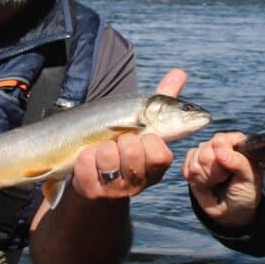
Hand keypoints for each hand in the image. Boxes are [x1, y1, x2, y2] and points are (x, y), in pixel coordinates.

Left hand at [70, 69, 186, 200]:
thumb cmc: (125, 144)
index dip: (148, 140)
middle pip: (132, 152)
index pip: (159, 155)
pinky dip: (84, 155)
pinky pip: (85, 164)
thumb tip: (180, 73)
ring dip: (103, 145)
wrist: (96, 177)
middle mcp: (138, 183)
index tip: (142, 135)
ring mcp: (114, 189)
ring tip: (104, 148)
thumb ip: (164, 99)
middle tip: (120, 141)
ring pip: (107, 156)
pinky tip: (89, 155)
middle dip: (123, 138)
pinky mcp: (90, 190)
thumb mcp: (146, 123)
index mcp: (156, 167)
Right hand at [183, 132, 261, 226]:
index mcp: (237, 143)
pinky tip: (206, 183)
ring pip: (195, 158)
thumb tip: (220, 152)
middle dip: (213, 170)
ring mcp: (205, 152)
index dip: (221, 156)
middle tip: (223, 179)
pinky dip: (195, 179)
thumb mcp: (250, 178)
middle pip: (205, 150)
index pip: (221, 140)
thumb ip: (238, 162)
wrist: (232, 211)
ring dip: (205, 176)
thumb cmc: (245, 192)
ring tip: (216, 182)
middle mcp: (220, 145)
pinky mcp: (192, 161)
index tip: (229, 171)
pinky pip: (186, 165)